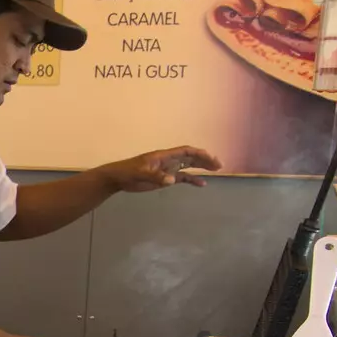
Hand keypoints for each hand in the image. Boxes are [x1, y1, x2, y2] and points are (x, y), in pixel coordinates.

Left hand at [100, 146, 221, 191]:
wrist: (117, 178)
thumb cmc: (127, 172)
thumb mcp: (140, 173)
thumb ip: (155, 176)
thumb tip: (172, 180)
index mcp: (164, 156)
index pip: (185, 152)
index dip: (199, 154)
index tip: (211, 159)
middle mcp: (168, 160)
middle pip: (190, 157)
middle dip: (205, 160)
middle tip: (219, 165)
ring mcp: (167, 169)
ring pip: (188, 166)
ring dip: (201, 167)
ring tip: (216, 170)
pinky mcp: (164, 178)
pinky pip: (181, 177)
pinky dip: (192, 180)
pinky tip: (201, 184)